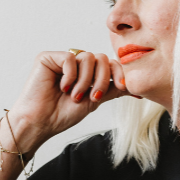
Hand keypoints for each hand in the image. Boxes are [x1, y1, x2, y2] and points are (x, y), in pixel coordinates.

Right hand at [6, 50, 134, 154]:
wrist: (41, 122)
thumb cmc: (63, 114)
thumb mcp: (95, 100)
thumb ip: (113, 90)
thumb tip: (137, 88)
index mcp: (88, 73)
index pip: (110, 63)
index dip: (118, 73)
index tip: (122, 87)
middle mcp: (76, 64)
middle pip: (102, 58)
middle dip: (101, 79)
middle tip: (93, 96)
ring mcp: (62, 59)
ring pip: (88, 57)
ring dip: (85, 80)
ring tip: (74, 95)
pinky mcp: (48, 57)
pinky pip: (70, 58)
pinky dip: (69, 75)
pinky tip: (61, 87)